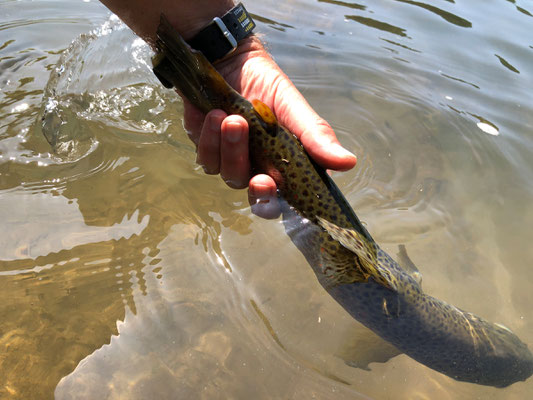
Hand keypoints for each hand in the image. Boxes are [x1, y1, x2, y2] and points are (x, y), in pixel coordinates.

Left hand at [183, 36, 356, 218]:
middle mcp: (259, 169)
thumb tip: (348, 162)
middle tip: (261, 178)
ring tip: (233, 118)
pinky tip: (215, 114)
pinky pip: (206, 156)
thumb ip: (316, 136)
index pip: (283, 200)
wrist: (229, 58)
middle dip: (256, 189)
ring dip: (231, 149)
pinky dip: (209, 137)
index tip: (272, 186)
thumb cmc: (266, 84)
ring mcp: (231, 161)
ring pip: (229, 175)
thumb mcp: (293, 108)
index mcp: (284, 166)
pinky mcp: (207, 148)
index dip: (276, 203)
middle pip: (256, 198)